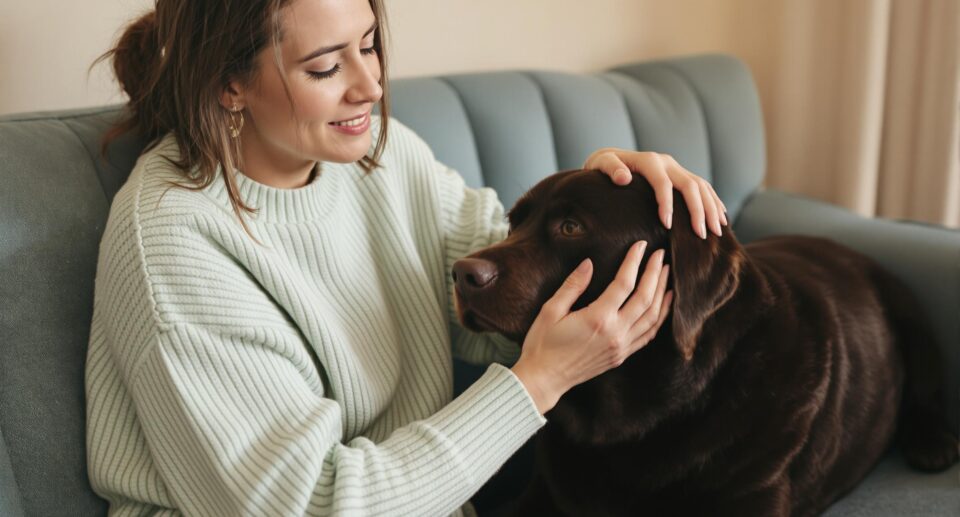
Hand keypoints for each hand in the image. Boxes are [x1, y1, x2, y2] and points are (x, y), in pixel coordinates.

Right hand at [511, 241, 672, 413]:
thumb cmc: (542, 344)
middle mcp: (615, 333)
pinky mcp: (621, 355)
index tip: (640, 245)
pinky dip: (659, 317)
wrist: (544, 379)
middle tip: (660, 255)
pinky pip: (648, 334)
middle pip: (645, 298)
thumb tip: (589, 263)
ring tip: (666, 275)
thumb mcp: (551, 310)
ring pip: (652, 317)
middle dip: (655, 274)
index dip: (634, 262)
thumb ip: (573, 285)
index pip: (624, 284)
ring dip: (662, 293)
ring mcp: (621, 347)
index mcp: (598, 319)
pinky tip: (663, 304)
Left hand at [583, 148, 726, 238]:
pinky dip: (713, 201)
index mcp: (649, 160)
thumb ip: (611, 169)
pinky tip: (721, 217)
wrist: (609, 158)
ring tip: (717, 231)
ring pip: (701, 186)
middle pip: (690, 185)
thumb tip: (623, 178)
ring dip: (711, 208)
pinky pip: (702, 187)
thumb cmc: (602, 167)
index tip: (667, 226)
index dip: (667, 204)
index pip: (663, 183)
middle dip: (698, 210)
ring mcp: (676, 167)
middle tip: (702, 235)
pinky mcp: (680, 174)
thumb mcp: (601, 164)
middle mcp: (667, 162)